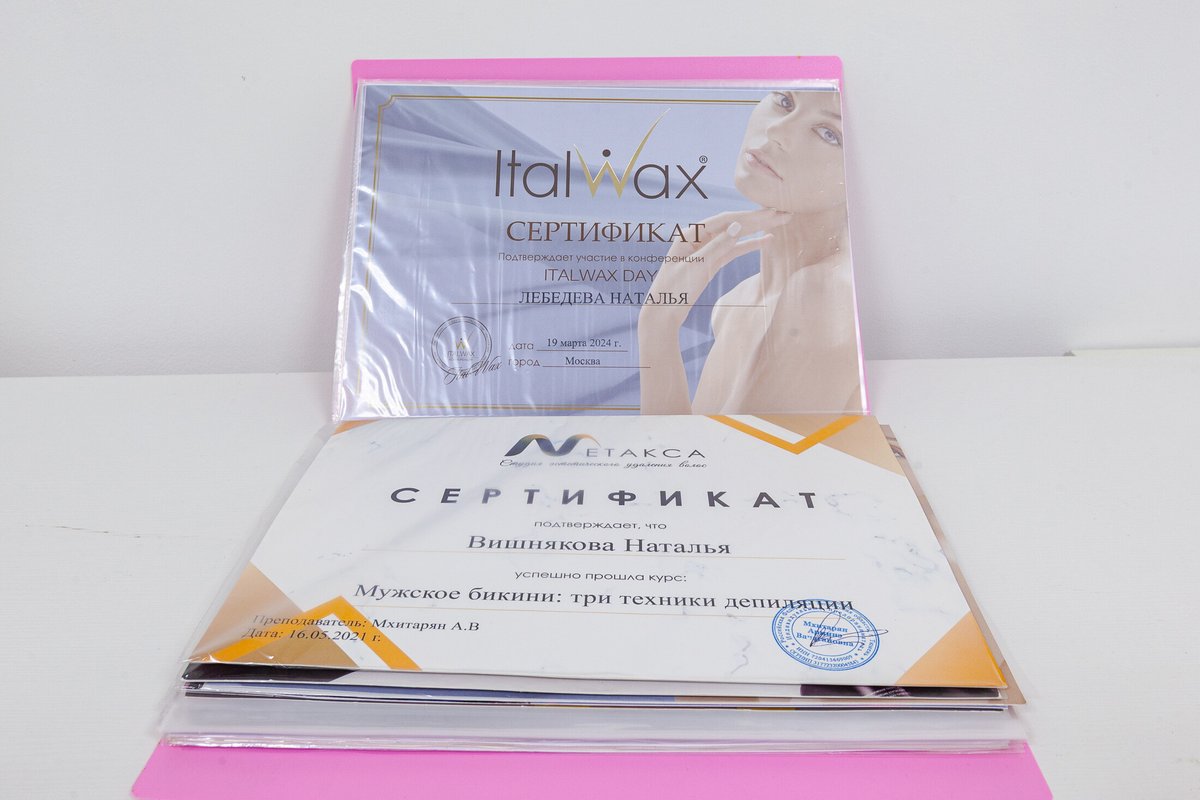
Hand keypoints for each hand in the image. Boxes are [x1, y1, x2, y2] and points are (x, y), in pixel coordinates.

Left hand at [642, 208, 791, 327]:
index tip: (771, 211)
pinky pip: (733, 250)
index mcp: (691, 234)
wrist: (663, 313)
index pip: (726, 219)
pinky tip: (767, 240)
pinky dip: (750, 245)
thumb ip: (718, 246)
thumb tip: (738, 225)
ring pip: (736, 236)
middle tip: (784, 213)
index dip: (750, 215)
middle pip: (733, 224)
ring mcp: (706, 249)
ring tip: (781, 222)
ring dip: (758, 229)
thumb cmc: (675, 289)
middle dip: (759, 219)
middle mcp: (699, 237)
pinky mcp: (711, 263)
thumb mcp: (697, 266)